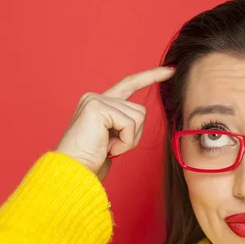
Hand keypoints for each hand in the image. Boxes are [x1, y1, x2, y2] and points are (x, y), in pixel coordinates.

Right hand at [56, 66, 174, 180]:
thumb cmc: (90, 163)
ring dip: (129, 140)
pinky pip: (130, 124)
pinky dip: (124, 142)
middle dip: (133, 135)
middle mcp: (95, 97)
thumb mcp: (113, 140)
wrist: (73, 173)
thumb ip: (124, 125)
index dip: (150, 76)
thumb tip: (139, 118)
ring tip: (108, 148)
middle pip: (140, 110)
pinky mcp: (97, 107)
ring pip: (138, 116)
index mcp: (99, 104)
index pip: (129, 84)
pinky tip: (108, 148)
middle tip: (112, 148)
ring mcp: (95, 100)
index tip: (170, 70)